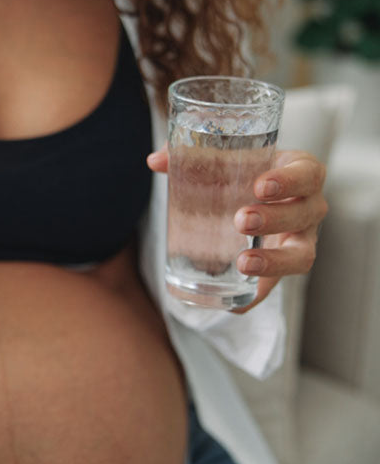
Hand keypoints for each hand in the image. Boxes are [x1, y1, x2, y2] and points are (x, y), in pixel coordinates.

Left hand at [148, 147, 327, 312]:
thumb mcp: (225, 162)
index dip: (290, 180)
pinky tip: (233, 304)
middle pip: (305, 214)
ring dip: (274, 261)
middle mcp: (308, 207)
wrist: (254, 196)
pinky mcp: (283, 266)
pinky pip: (275, 286)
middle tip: (241, 220)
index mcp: (300, 174)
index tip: (261, 186)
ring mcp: (301, 239)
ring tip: (243, 263)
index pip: (308, 174)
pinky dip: (255, 296)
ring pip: (301, 255)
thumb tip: (155, 160)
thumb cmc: (244, 173)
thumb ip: (193, 158)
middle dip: (274, 219)